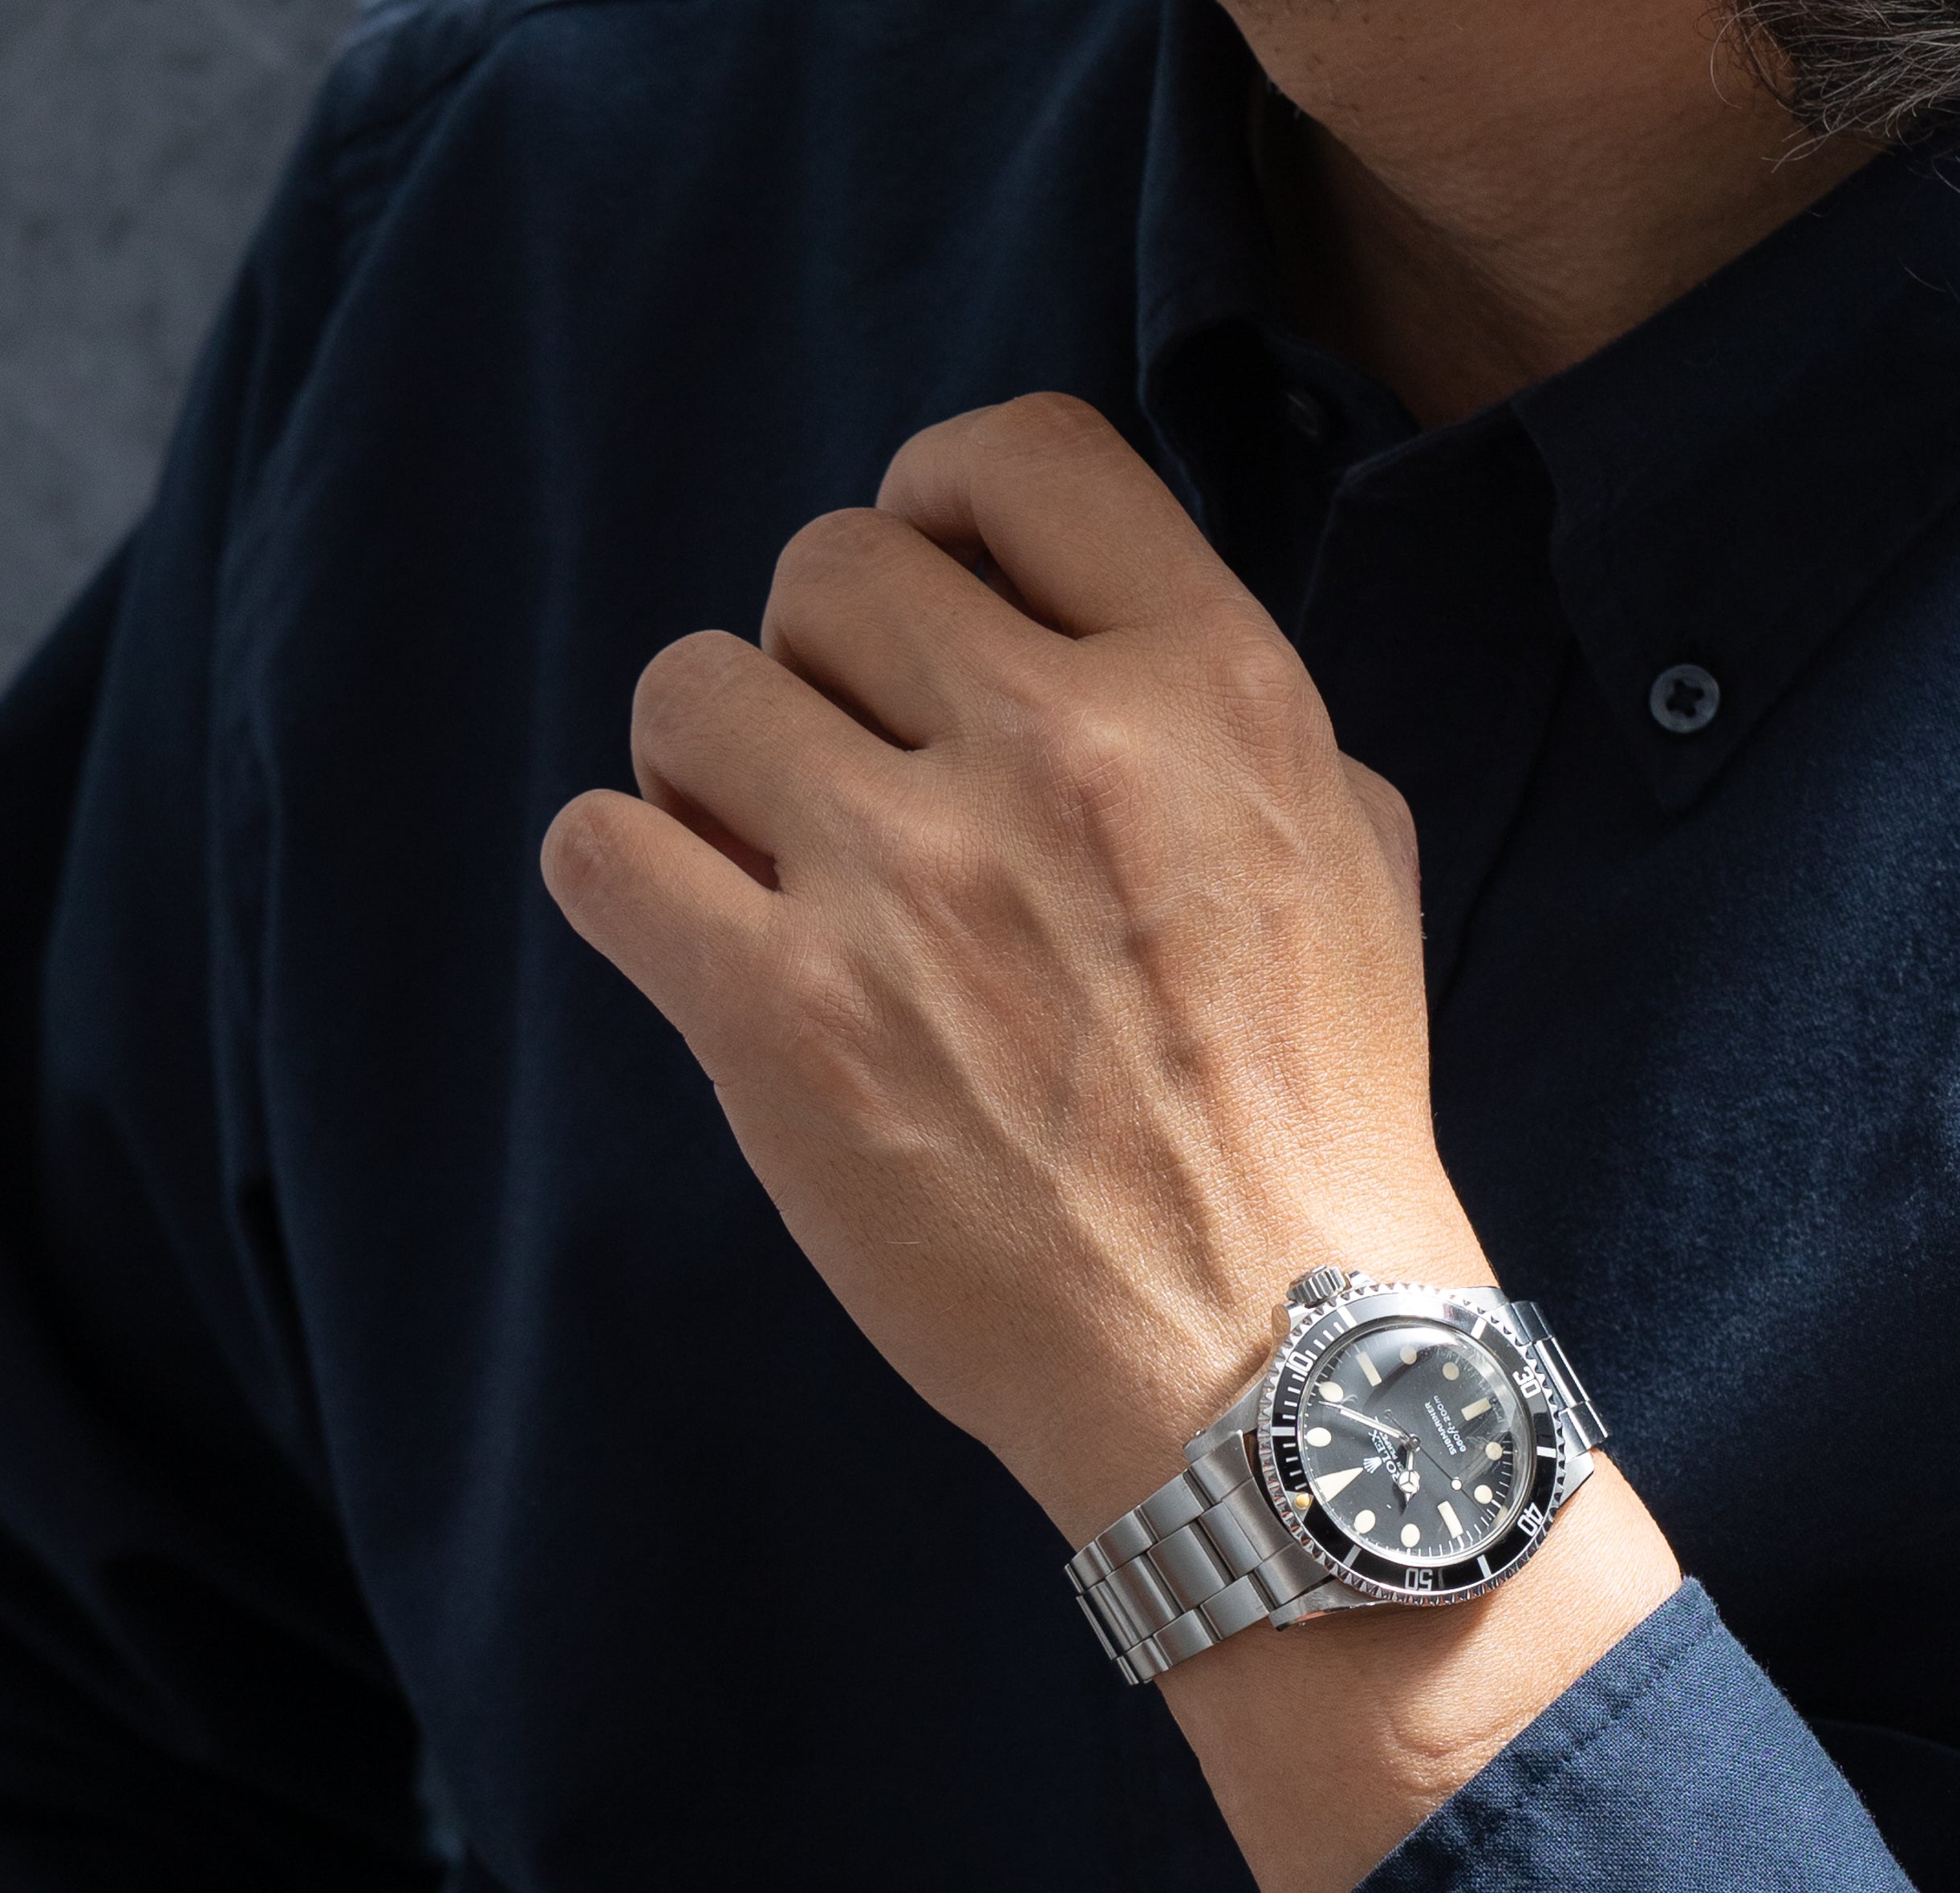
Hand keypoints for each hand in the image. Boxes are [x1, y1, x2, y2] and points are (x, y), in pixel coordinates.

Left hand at [544, 394, 1679, 1892]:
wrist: (1268, 1370)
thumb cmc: (1319, 1132)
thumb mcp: (1359, 866)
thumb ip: (1237, 717)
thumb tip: (1103, 640)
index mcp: (1217, 694)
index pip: (1016, 454)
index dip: (943, 510)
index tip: (931, 608)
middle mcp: (1062, 753)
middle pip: (827, 569)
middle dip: (829, 671)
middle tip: (866, 792)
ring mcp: (911, 883)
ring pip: (691, 693)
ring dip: (719, 779)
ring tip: (783, 884)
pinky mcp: (785, 1020)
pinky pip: (601, 851)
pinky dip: (632, 889)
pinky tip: (702, 948)